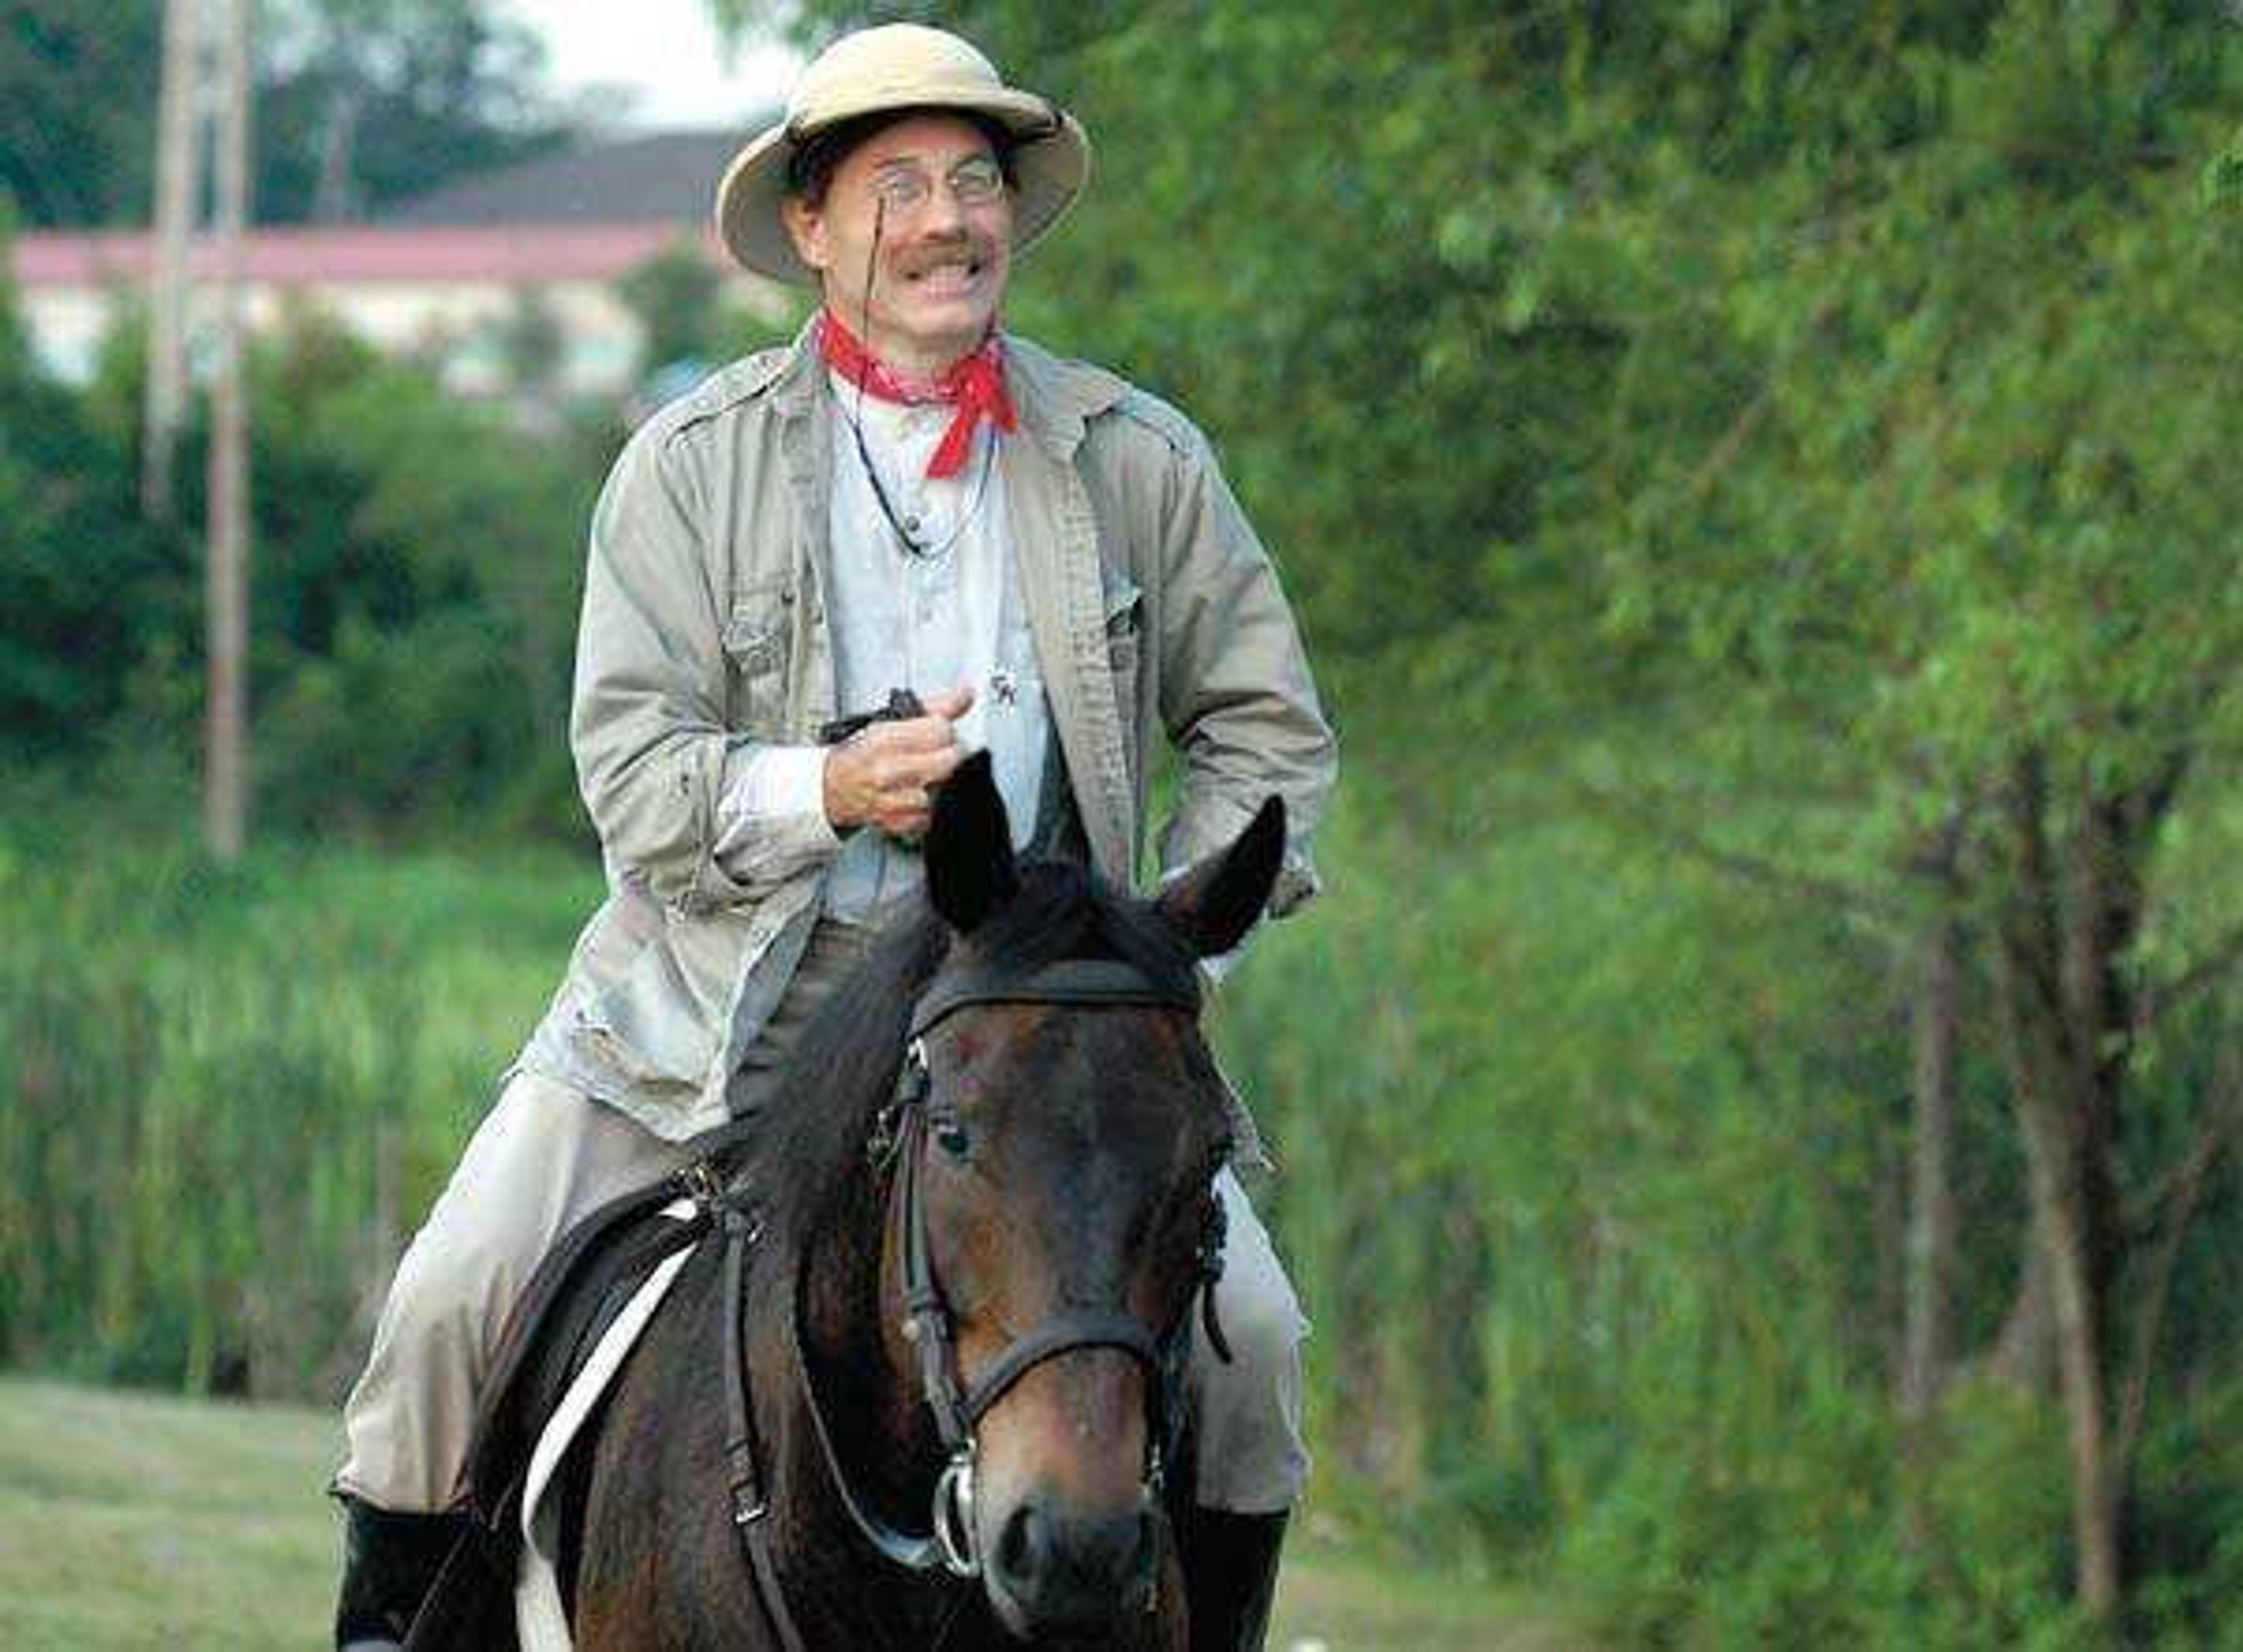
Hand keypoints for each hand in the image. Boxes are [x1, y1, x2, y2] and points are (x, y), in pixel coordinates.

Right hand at [821, 686, 974, 838]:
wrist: (833, 787)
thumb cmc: (863, 753)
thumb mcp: (893, 721)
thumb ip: (935, 708)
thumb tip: (966, 692)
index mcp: (886, 740)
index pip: (941, 731)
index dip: (945, 731)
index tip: (938, 734)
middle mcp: (888, 771)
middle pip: (949, 762)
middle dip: (948, 756)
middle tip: (935, 754)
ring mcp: (893, 801)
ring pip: (944, 789)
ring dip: (940, 783)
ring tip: (922, 776)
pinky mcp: (900, 823)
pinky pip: (933, 814)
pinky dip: (928, 807)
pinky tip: (915, 796)